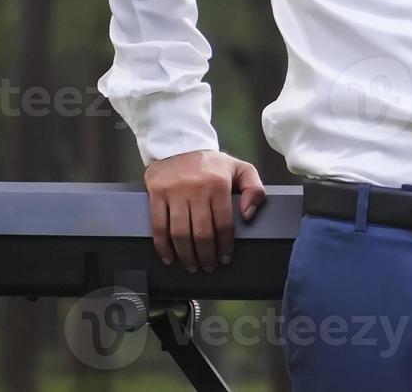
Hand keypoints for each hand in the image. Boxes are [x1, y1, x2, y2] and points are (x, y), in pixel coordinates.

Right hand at [144, 149, 265, 272]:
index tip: (225, 259)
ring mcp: (174, 192)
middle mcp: (196, 189)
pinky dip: (163, 247)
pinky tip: (169, 258)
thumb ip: (254, 189)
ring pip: (180, 233)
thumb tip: (248, 216)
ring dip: (186, 255)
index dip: (224, 245)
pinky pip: (159, 226)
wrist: (179, 144)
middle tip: (209, 267)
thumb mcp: (241, 168)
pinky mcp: (157, 194)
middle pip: (201, 233)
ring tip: (192, 266)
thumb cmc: (212, 163)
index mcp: (219, 184)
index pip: (223, 223)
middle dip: (206, 255)